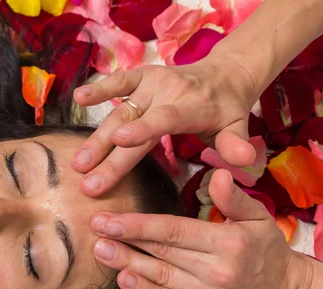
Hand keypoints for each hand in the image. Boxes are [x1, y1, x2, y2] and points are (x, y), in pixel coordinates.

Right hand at [72, 57, 258, 196]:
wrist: (224, 74)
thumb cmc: (226, 110)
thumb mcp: (237, 127)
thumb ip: (235, 144)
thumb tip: (245, 160)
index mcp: (194, 106)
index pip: (166, 118)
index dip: (142, 128)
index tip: (120, 142)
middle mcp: (170, 91)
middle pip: (134, 122)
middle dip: (109, 153)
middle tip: (87, 181)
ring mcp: (154, 82)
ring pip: (120, 110)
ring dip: (96, 136)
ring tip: (78, 162)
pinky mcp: (142, 76)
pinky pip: (119, 82)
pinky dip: (99, 90)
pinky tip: (79, 99)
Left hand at [89, 169, 308, 288]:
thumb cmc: (268, 249)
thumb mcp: (258, 216)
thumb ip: (234, 197)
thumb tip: (218, 173)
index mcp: (227, 243)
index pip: (173, 231)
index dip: (138, 225)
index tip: (109, 218)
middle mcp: (217, 271)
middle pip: (160, 253)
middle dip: (124, 240)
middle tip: (94, 228)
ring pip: (159, 278)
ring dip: (126, 264)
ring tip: (100, 251)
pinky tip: (122, 279)